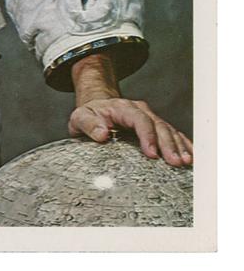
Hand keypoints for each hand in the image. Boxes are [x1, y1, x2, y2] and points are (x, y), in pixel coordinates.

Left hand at [68, 97, 192, 166]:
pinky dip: (182, 143)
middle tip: (175, 162)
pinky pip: (172, 133)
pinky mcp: (155, 126)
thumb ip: (88, 124)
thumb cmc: (88, 116)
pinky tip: (190, 155)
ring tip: (185, 162)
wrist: (96, 107)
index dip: (147, 135)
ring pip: (168, 129)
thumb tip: (102, 134)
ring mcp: (149, 117)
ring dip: (178, 145)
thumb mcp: (79, 117)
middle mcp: (139, 110)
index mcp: (121, 107)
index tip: (152, 154)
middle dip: (168, 144)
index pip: (138, 118)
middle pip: (157, 124)